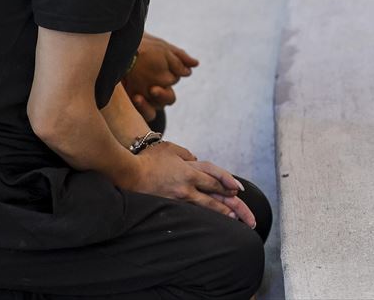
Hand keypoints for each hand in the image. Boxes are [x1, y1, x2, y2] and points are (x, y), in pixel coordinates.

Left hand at [122, 33, 198, 121]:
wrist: (118, 45)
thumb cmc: (141, 46)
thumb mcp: (161, 48)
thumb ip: (179, 57)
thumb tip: (196, 64)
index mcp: (165, 75)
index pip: (173, 81)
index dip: (171, 78)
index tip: (166, 74)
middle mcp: (155, 88)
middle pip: (168, 98)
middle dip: (163, 95)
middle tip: (153, 89)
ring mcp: (144, 96)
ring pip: (158, 107)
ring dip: (151, 102)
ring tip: (141, 96)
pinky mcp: (132, 104)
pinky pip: (145, 114)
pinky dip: (144, 108)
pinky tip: (136, 98)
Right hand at [130, 145, 251, 224]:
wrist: (127, 173)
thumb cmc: (148, 158)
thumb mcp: (171, 149)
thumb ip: (187, 155)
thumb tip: (195, 160)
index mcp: (189, 170)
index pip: (215, 177)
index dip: (228, 182)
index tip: (238, 189)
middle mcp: (187, 185)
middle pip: (215, 195)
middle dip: (233, 205)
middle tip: (245, 213)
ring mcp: (178, 198)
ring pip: (205, 208)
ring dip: (221, 214)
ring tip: (235, 221)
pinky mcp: (169, 207)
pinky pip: (190, 213)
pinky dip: (202, 218)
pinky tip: (209, 223)